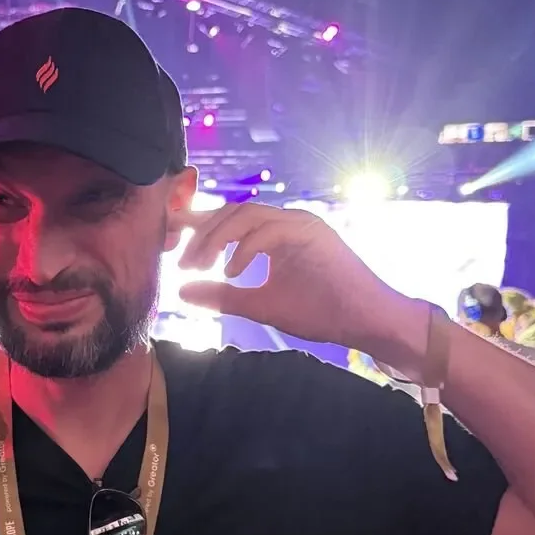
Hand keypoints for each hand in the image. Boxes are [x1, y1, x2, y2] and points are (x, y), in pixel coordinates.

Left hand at [175, 203, 427, 365]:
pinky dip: (245, 249)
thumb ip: (222, 296)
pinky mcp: (312, 232)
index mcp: (274, 234)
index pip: (228, 220)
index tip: (169, 235)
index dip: (197, 224)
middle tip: (182, 262)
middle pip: (232, 212)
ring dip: (218, 238)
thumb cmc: (320, 312)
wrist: (366, 322)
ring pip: (247, 215)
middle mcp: (285, 222)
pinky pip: (269, 230)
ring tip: (200, 266)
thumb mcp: (260, 305)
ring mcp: (300, 223)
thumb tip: (182, 292)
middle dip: (202, 233)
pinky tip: (231, 272)